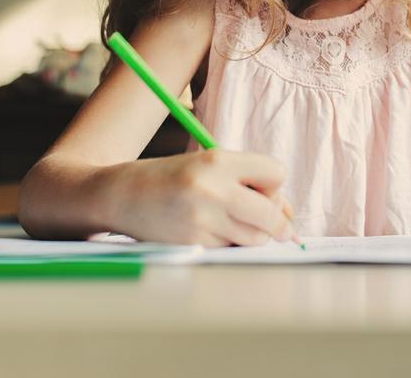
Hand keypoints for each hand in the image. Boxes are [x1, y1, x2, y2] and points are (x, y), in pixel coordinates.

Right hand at [109, 149, 296, 247]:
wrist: (122, 194)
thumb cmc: (171, 178)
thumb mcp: (208, 165)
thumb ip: (248, 182)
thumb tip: (288, 216)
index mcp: (218, 161)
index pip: (276, 173)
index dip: (274, 184)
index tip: (264, 190)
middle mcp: (212, 189)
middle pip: (272, 213)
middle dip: (279, 222)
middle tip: (278, 227)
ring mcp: (202, 220)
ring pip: (256, 237)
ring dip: (254, 235)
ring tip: (234, 223)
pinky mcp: (193, 244)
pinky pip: (231, 249)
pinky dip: (230, 244)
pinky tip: (211, 232)